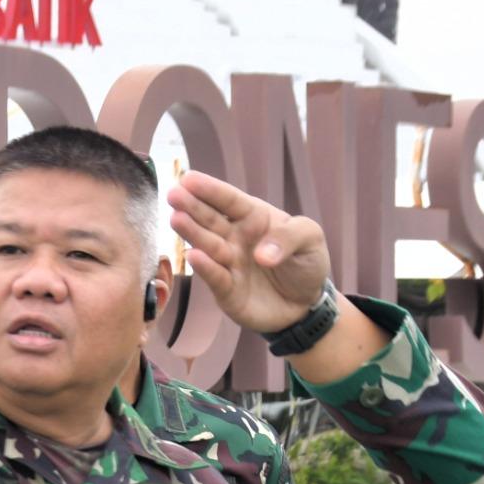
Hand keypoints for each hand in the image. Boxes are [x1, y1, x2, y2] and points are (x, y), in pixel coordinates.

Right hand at [165, 171, 331, 333]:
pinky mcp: (226, 290)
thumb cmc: (305, 262)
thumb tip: (262, 254)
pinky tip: (193, 256)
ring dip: (192, 232)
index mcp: (253, 216)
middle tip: (174, 194)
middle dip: (191, 206)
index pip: (229, 200)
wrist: (305, 304)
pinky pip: (215, 277)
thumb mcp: (310, 238)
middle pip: (210, 219)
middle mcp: (234, 237)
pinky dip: (205, 268)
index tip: (188, 179)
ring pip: (207, 245)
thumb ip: (290, 236)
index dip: (209, 189)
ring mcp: (228, 263)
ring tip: (177, 219)